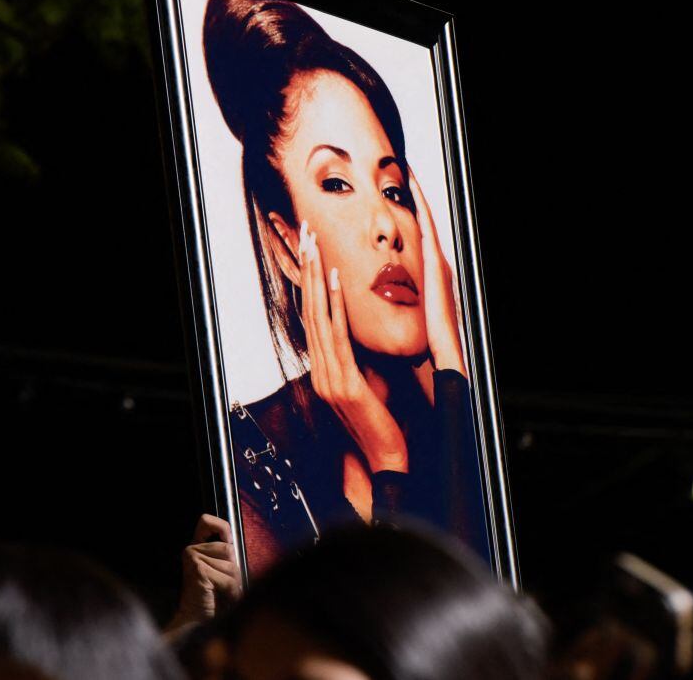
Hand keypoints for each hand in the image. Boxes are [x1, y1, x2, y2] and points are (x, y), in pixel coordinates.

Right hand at [166, 514, 242, 633]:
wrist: (197, 621)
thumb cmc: (212, 599)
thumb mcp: (222, 572)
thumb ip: (226, 556)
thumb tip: (236, 544)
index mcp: (198, 548)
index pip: (206, 522)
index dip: (220, 526)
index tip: (228, 539)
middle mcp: (192, 550)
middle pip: (229, 549)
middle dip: (233, 570)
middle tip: (224, 586)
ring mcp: (193, 558)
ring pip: (230, 564)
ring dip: (232, 582)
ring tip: (221, 592)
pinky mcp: (198, 569)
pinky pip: (226, 577)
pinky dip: (229, 589)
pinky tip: (219, 596)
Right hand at [298, 222, 408, 473]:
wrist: (386, 457)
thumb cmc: (382, 422)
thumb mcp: (368, 382)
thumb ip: (359, 358)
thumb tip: (361, 332)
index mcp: (324, 370)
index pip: (313, 318)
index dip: (310, 283)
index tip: (311, 252)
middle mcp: (320, 371)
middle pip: (309, 310)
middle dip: (307, 270)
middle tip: (306, 234)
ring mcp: (329, 378)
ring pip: (318, 318)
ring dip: (317, 278)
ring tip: (316, 247)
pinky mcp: (345, 383)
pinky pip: (338, 337)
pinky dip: (335, 306)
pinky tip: (335, 281)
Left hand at [408, 167, 466, 377]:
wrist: (440, 351)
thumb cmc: (424, 339)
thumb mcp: (409, 312)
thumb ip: (401, 298)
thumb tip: (384, 295)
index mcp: (428, 272)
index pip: (417, 233)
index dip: (409, 210)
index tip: (396, 187)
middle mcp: (435, 262)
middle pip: (423, 219)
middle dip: (415, 194)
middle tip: (403, 165)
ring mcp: (438, 261)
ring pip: (425, 218)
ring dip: (417, 193)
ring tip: (406, 167)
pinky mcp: (436, 264)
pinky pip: (426, 226)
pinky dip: (420, 205)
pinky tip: (412, 186)